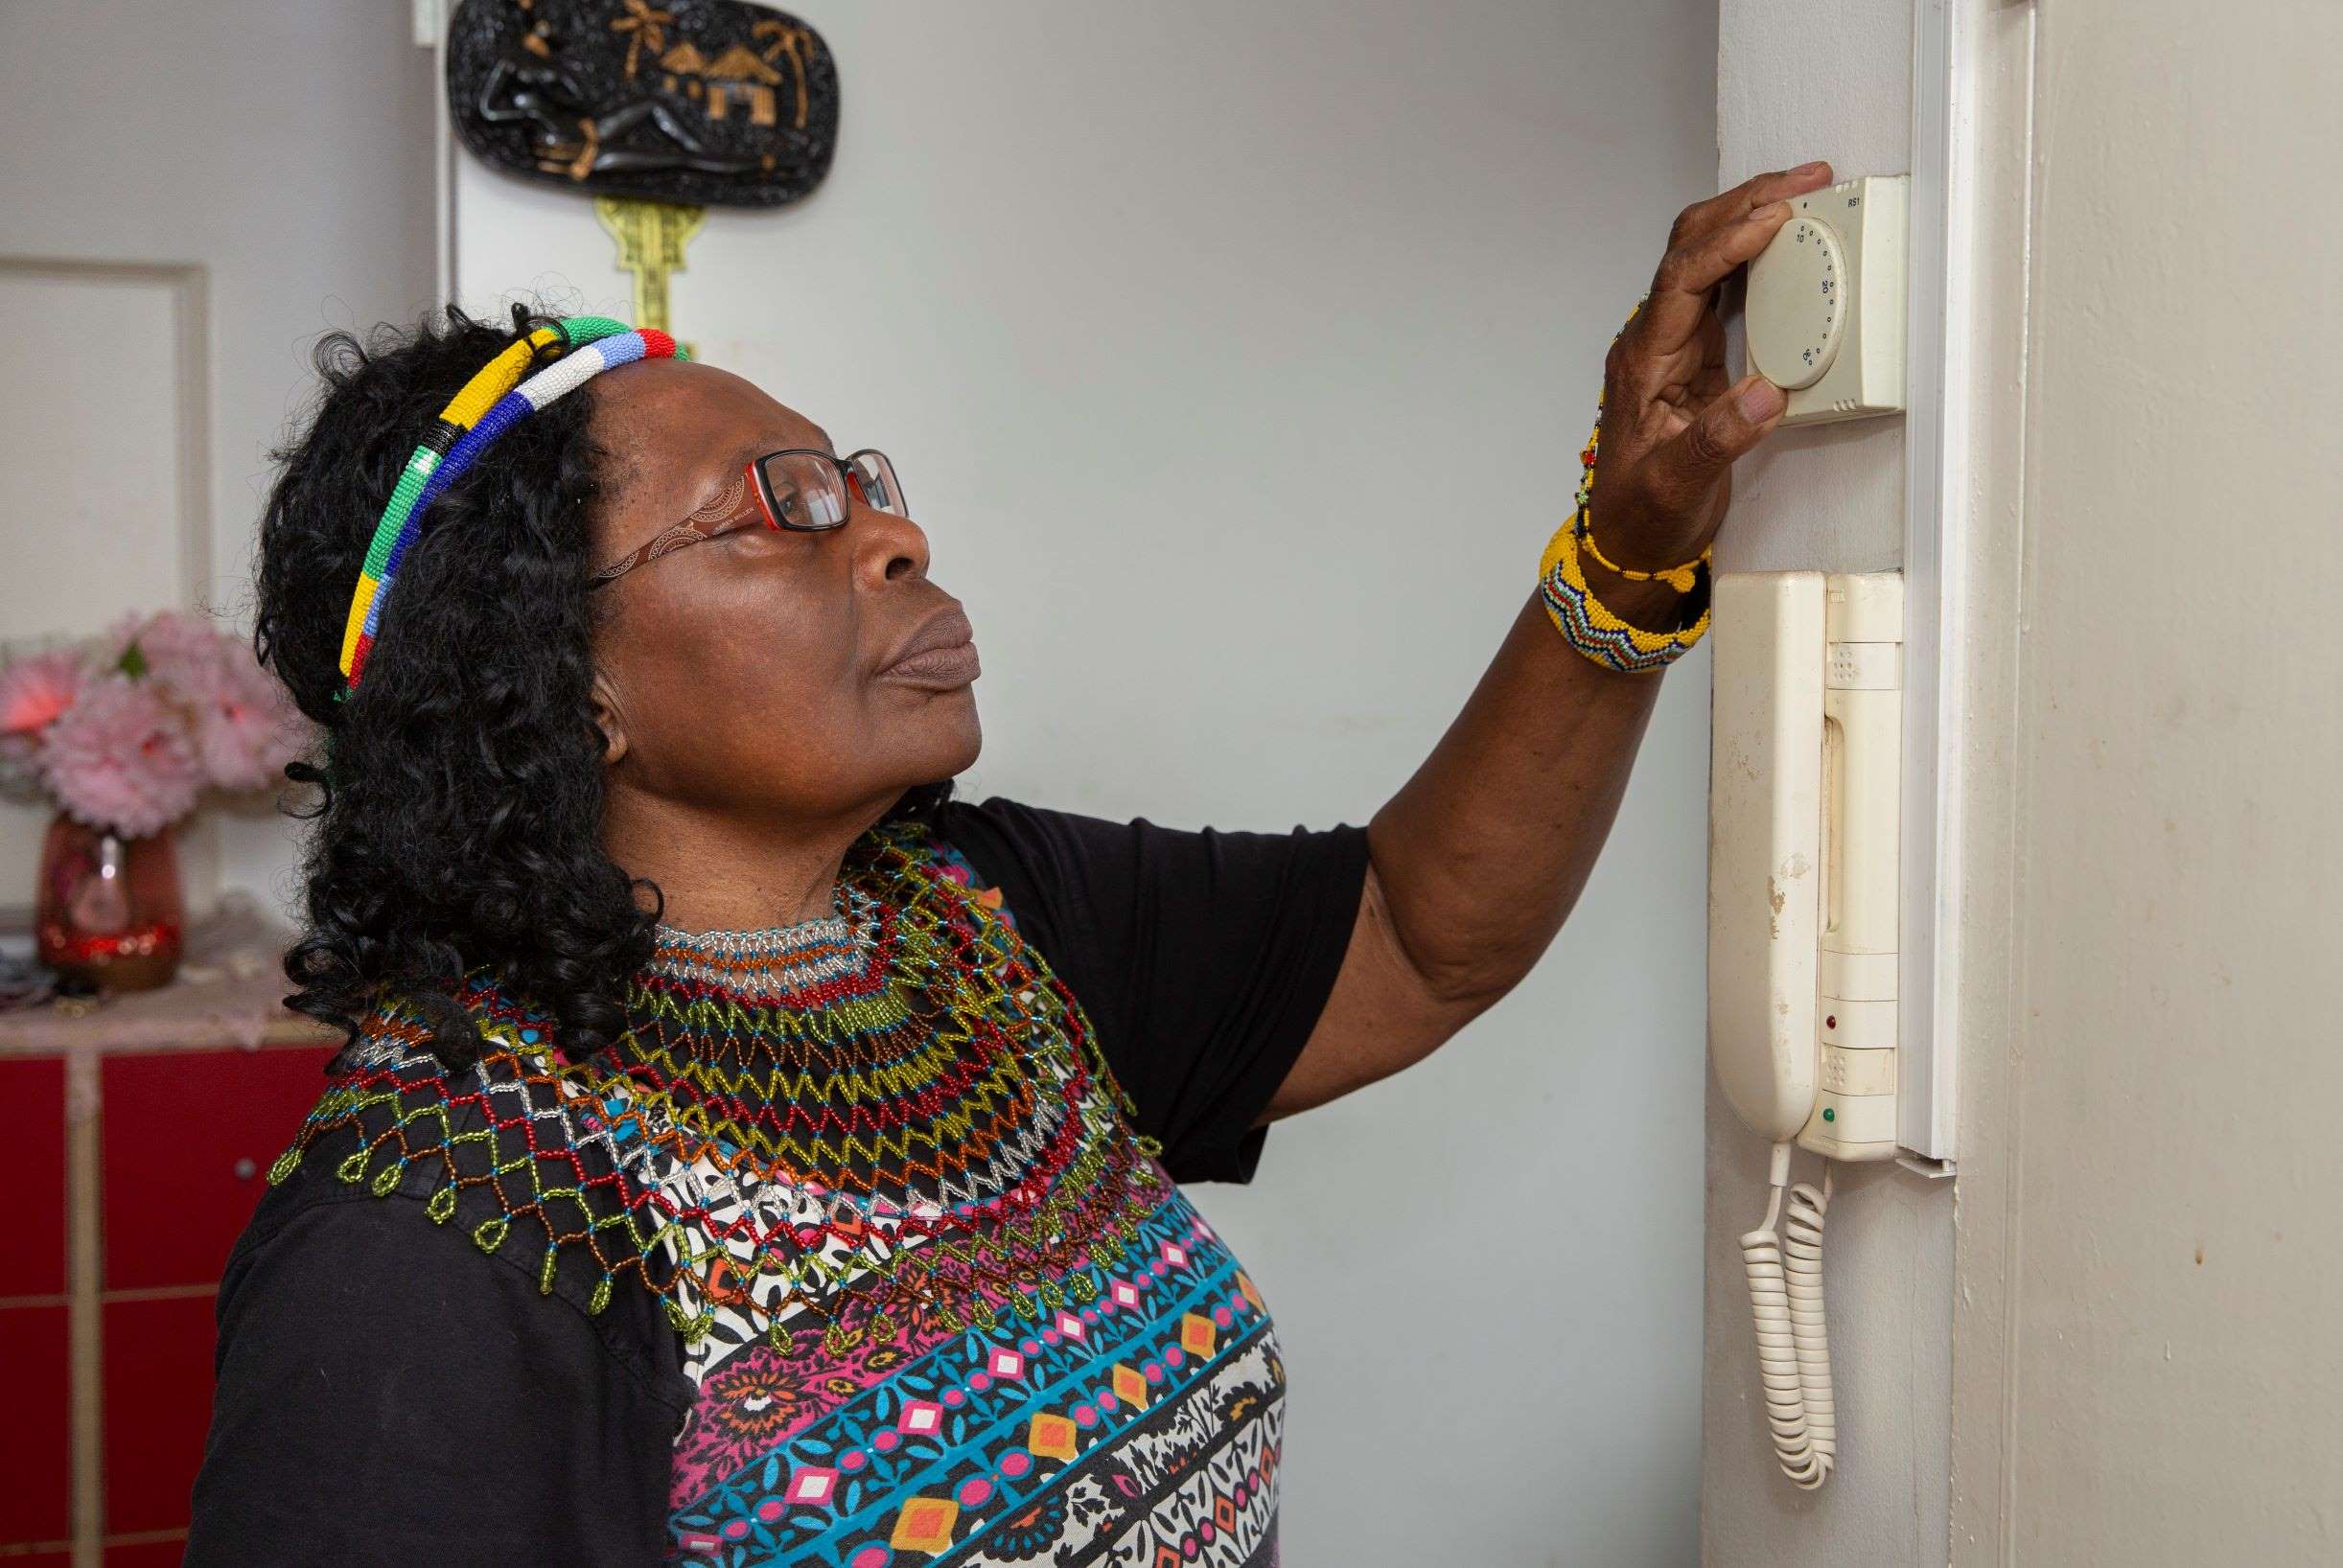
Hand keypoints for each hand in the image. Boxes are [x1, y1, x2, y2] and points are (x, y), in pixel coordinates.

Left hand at [1583, 161, 1835, 574]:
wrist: (1627, 544)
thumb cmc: (1642, 516)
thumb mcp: (1676, 487)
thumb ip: (1718, 441)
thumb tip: (1767, 394)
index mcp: (1643, 360)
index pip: (1681, 278)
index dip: (1727, 241)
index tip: (1776, 217)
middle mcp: (1654, 339)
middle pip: (1689, 245)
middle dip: (1744, 203)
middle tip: (1806, 178)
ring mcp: (1674, 343)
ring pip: (1705, 256)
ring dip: (1750, 217)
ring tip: (1805, 191)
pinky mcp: (1696, 355)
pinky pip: (1723, 286)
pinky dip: (1756, 254)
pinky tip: (1789, 241)